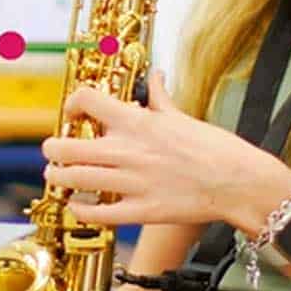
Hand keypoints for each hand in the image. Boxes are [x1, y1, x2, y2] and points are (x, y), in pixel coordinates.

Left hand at [40, 70, 290, 232]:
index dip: (72, 103)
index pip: (87, 100)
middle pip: (68, 146)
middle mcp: (129, 150)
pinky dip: (81, 209)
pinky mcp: (142, 211)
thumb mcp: (182, 115)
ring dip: (59, 177)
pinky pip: (99, 213)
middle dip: (53, 149)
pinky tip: (77, 205)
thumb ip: (160, 98)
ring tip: (58, 176)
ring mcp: (133, 182)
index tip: (73, 113)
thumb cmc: (214, 147)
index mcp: (138, 122)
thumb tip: (157, 76)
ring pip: (76, 179)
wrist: (238, 182)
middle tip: (52, 152)